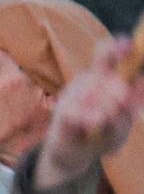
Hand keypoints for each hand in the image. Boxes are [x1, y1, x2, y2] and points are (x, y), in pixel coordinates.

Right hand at [33, 37, 143, 189]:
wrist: (72, 153)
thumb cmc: (101, 134)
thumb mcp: (124, 120)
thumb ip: (133, 102)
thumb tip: (142, 81)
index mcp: (100, 79)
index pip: (106, 55)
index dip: (117, 47)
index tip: (129, 45)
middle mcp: (86, 82)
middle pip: (107, 74)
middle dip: (121, 91)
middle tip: (122, 103)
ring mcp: (72, 96)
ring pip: (102, 97)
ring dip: (111, 113)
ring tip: (105, 124)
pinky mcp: (64, 113)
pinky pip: (87, 115)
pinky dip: (95, 122)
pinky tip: (92, 128)